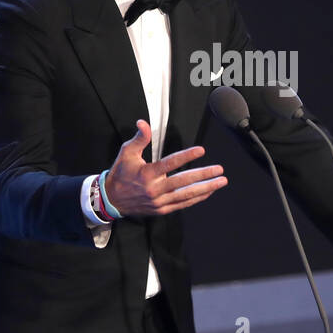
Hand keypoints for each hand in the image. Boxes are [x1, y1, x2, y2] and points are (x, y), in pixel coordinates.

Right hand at [103, 120, 227, 217]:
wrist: (112, 200)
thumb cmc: (121, 173)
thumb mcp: (126, 153)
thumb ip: (139, 138)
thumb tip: (143, 123)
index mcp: (147, 174)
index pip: (170, 164)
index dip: (186, 156)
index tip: (201, 150)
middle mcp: (154, 189)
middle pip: (183, 182)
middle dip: (204, 175)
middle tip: (219, 169)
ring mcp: (159, 201)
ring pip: (186, 195)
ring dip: (206, 188)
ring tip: (220, 181)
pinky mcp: (161, 209)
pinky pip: (183, 204)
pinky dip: (197, 198)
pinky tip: (208, 191)